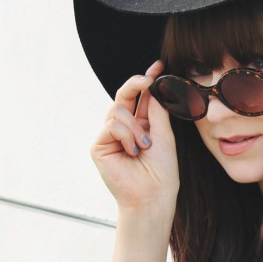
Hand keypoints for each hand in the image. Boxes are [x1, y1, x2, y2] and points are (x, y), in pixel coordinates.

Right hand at [90, 59, 179, 210]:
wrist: (153, 195)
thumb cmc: (162, 171)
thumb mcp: (164, 135)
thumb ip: (156, 110)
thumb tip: (152, 87)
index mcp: (139, 126)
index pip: (139, 98)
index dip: (146, 81)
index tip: (158, 66)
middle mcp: (122, 129)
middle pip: (123, 96)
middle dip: (136, 84)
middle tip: (148, 78)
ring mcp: (109, 137)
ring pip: (118, 111)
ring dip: (135, 127)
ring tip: (144, 147)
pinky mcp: (98, 146)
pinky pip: (111, 125)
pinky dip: (125, 135)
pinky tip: (132, 152)